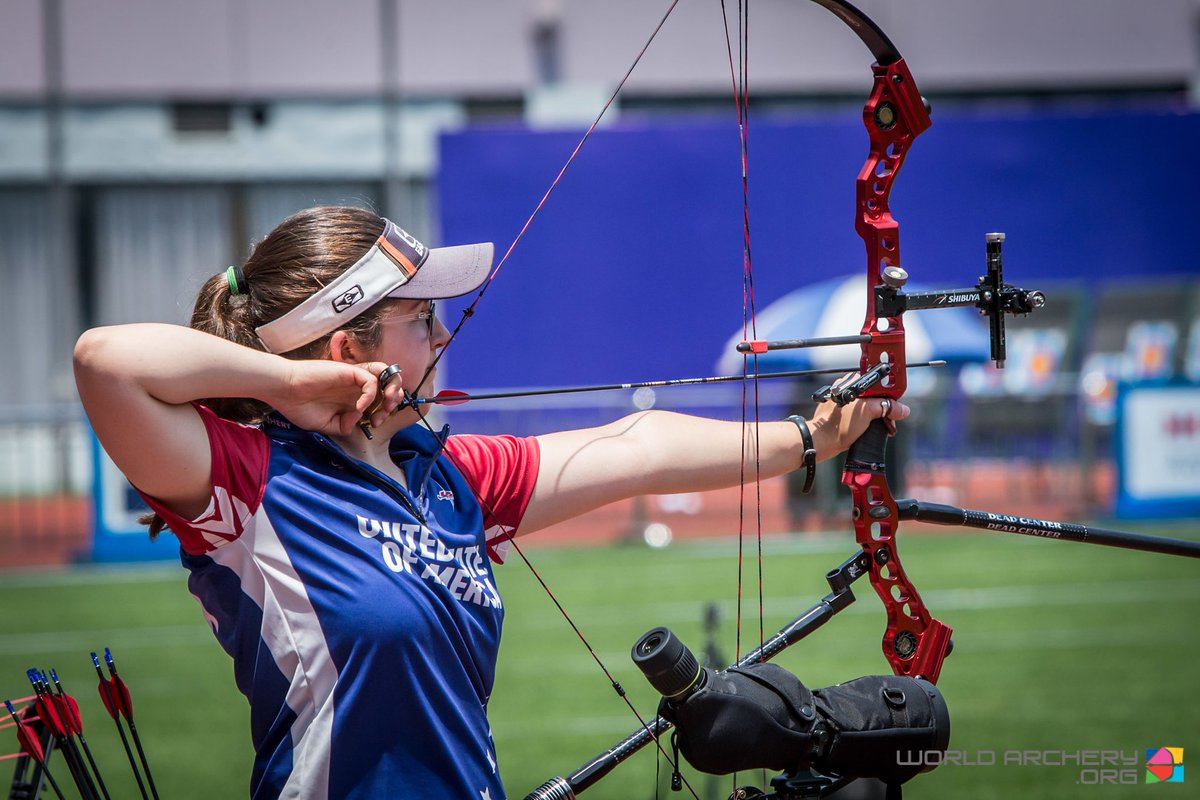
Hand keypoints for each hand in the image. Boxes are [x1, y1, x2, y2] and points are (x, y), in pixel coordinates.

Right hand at [272, 360, 400, 436]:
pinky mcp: (348, 372)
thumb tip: (360, 417)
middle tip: (382, 417)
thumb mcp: (326, 425)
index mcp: (352, 399)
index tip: (375, 425)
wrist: (282, 391)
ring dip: (390, 392)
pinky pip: (370, 380)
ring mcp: (353, 379)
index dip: (384, 413)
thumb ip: (345, 425)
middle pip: (389, 387)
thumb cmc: (299, 406)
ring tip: (382, 408)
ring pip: (386, 377)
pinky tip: (360, 407)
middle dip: (394, 402)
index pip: (381, 400)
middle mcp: (356, 387)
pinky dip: (371, 394)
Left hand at [807, 380, 909, 461]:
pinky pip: (858, 414)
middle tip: (888, 421)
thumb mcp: (867, 412)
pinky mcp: (839, 413)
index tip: (895, 407)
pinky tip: (867, 429)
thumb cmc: (839, 425)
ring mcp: (842, 401)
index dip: (889, 395)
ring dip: (875, 416)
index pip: (878, 384)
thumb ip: (886, 407)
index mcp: (852, 382)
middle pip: (874, 395)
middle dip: (883, 409)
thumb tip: (902, 409)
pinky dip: (865, 421)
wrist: (820, 441)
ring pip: (866, 406)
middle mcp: (846, 389)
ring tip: (879, 427)